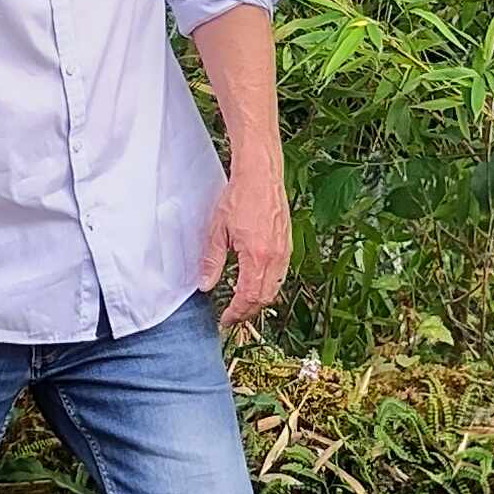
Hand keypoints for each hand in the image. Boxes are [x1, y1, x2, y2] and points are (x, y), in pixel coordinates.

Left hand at [201, 167, 292, 332]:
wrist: (261, 175)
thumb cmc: (239, 197)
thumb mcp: (217, 230)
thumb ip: (212, 261)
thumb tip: (205, 285)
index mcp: (256, 256)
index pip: (248, 297)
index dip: (236, 312)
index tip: (225, 319)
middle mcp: (275, 257)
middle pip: (264, 297)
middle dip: (248, 311)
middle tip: (232, 315)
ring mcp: (284, 251)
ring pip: (274, 288)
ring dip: (258, 299)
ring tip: (241, 302)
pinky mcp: (287, 245)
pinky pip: (280, 275)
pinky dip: (268, 285)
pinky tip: (254, 282)